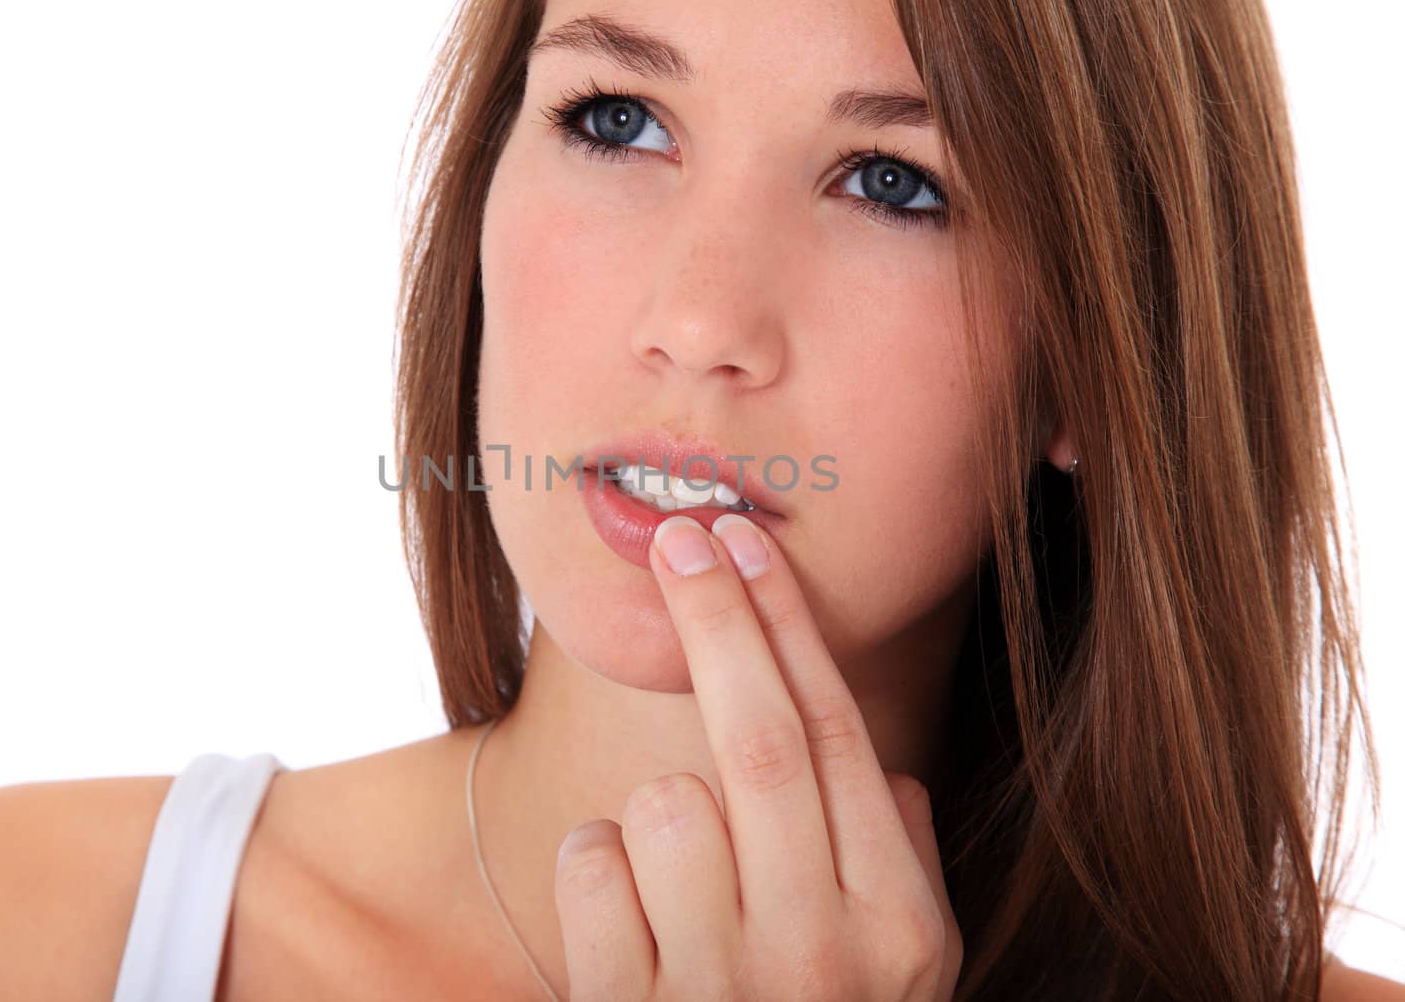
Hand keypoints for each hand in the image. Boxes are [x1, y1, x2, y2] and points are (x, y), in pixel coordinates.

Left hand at [552, 513, 962, 1000]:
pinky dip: (604, 870)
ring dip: (664, 808)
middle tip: (683, 538)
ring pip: (667, 802)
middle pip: (761, 741)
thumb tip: (877, 765)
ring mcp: (721, 991)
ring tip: (684, 881)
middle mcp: (822, 957)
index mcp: (898, 932)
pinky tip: (633, 931)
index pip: (838, 741)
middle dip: (720, 621)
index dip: (787, 631)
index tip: (745, 551)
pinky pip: (594, 866)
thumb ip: (896, 864)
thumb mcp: (901, 979)